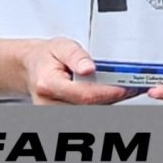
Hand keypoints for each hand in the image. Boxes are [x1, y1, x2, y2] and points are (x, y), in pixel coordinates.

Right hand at [23, 38, 139, 104]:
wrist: (33, 68)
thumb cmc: (47, 57)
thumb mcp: (61, 46)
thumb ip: (76, 56)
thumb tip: (88, 67)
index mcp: (48, 84)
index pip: (84, 95)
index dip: (107, 92)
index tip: (124, 87)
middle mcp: (49, 103)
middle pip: (90, 106)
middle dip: (112, 96)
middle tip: (129, 85)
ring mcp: (54, 113)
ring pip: (91, 111)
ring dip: (108, 100)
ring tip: (119, 87)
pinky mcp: (62, 116)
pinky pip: (88, 112)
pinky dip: (101, 103)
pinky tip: (108, 93)